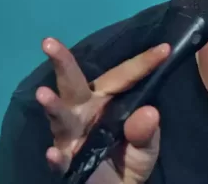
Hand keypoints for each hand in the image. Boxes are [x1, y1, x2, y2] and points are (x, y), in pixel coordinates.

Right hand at [35, 38, 169, 183]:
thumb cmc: (129, 161)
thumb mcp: (146, 147)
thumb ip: (147, 132)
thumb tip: (150, 112)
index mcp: (107, 102)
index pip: (123, 77)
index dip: (143, 63)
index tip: (165, 49)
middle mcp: (84, 113)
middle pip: (73, 84)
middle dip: (62, 62)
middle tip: (49, 42)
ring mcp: (71, 137)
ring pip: (60, 117)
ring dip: (52, 106)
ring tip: (42, 94)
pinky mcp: (66, 164)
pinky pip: (60, 159)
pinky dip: (57, 156)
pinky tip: (55, 152)